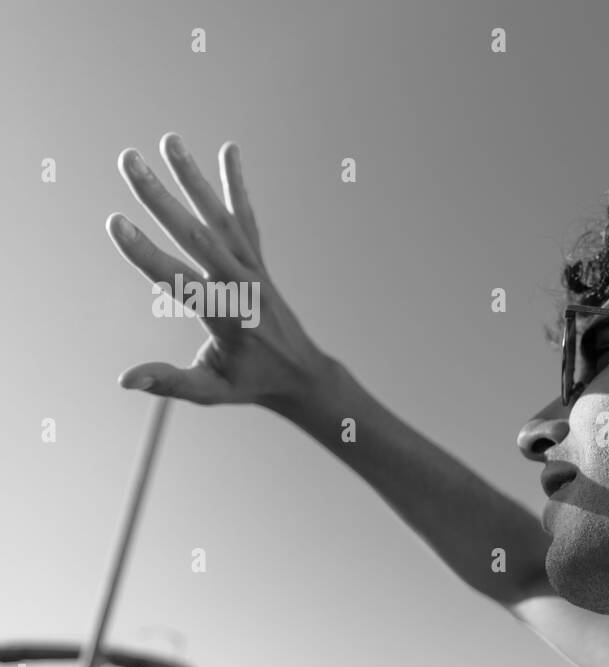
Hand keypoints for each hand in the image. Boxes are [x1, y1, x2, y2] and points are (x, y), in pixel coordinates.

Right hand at [107, 132, 329, 408]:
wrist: (302, 373)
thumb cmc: (249, 385)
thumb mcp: (210, 392)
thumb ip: (170, 382)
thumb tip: (125, 379)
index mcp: (226, 318)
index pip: (180, 281)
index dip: (146, 253)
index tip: (115, 223)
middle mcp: (242, 287)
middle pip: (196, 236)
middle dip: (160, 197)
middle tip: (128, 161)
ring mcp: (254, 270)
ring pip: (220, 218)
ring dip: (193, 178)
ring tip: (168, 140)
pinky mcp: (259, 261)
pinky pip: (247, 219)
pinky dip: (237, 185)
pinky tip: (229, 150)